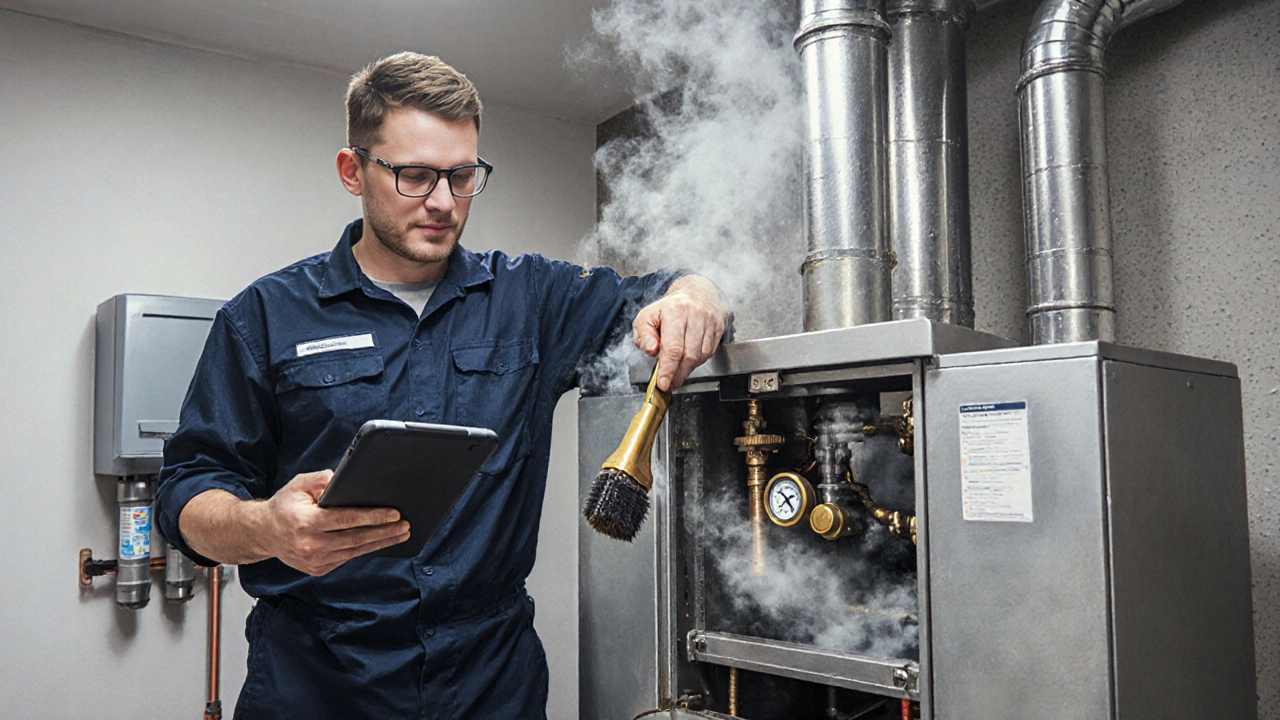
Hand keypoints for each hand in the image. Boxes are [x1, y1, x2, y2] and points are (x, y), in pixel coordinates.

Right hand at [259, 470, 409, 575]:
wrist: (264, 533)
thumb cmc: (285, 506)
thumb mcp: (298, 484)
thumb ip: (321, 479)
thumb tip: (344, 479)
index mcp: (305, 522)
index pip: (346, 519)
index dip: (373, 516)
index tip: (394, 513)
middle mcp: (309, 544)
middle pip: (356, 538)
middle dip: (385, 531)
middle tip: (406, 525)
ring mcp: (313, 560)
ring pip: (355, 552)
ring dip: (381, 543)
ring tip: (401, 534)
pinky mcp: (317, 569)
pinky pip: (347, 558)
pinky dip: (365, 550)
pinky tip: (381, 542)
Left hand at [633, 274, 729, 391]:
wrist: (696, 292)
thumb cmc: (669, 308)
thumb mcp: (647, 316)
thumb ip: (643, 335)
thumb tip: (651, 350)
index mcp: (675, 311)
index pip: (673, 347)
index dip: (668, 369)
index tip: (663, 383)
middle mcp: (695, 315)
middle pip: (689, 355)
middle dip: (678, 374)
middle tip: (669, 383)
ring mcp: (709, 322)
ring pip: (700, 356)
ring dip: (688, 369)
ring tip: (677, 373)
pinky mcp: (718, 328)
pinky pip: (709, 352)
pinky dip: (698, 362)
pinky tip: (688, 362)